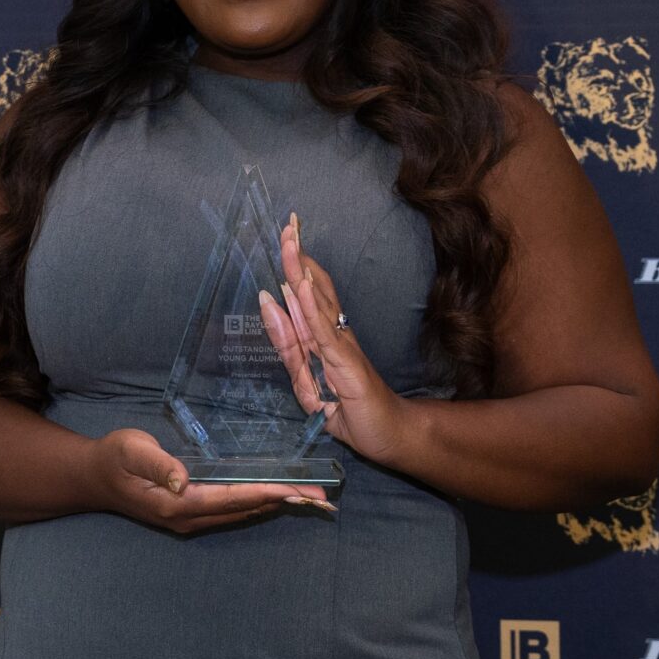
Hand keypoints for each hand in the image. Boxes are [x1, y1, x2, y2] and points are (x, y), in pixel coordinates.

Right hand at [88, 426, 332, 536]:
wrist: (95, 476)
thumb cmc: (114, 457)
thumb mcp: (131, 450)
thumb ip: (157, 464)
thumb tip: (182, 479)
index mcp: (176, 503)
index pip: (230, 498)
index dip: (263, 493)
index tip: (294, 491)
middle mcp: (188, 518)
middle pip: (243, 511)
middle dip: (282, 504)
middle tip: (321, 498)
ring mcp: (190, 520)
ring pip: (241, 514)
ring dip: (274, 506)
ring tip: (309, 500)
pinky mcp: (191, 515)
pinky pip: (231, 511)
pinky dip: (257, 504)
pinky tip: (275, 497)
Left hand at [260, 211, 416, 468]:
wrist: (387, 435)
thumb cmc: (350, 410)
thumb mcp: (307, 383)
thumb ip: (289, 349)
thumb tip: (271, 305)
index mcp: (322, 337)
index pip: (304, 295)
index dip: (293, 266)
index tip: (285, 236)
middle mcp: (333, 334)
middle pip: (311, 289)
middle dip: (296, 256)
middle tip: (287, 223)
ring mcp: (340, 346)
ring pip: (316, 302)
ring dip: (300, 271)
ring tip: (289, 241)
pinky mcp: (345, 362)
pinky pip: (322, 332)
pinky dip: (310, 307)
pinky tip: (300, 285)